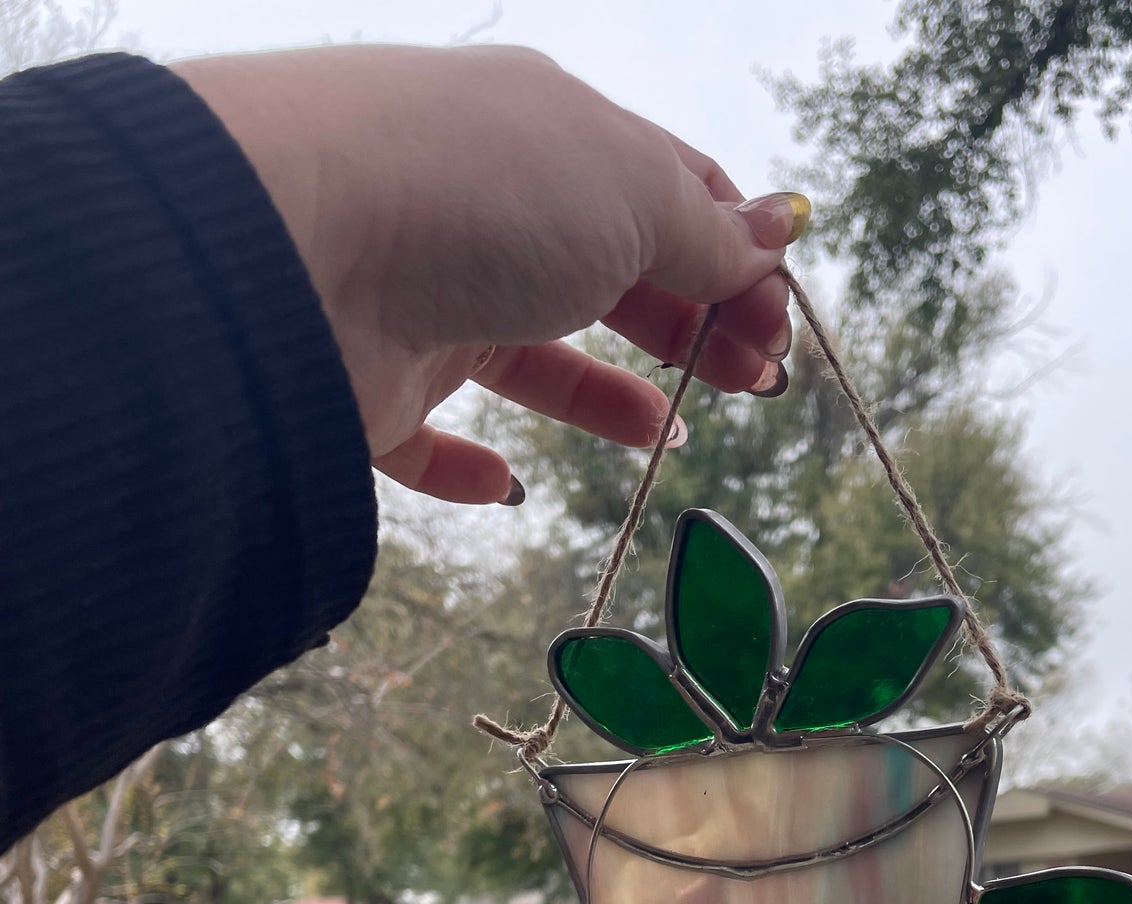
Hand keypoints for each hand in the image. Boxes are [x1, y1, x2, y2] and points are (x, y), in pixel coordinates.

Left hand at [174, 44, 808, 503]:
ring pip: (527, 355)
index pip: (662, 187)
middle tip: (754, 382)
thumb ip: (706, 232)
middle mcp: (486, 205)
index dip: (733, 253)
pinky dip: (468, 468)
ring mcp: (423, 294)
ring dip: (604, 395)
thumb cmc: (482, 192)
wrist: (294, 242)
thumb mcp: (630, 196)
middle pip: (608, 270)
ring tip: (664, 433)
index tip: (779, 324)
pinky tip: (508, 484)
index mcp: (550, 133)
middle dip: (689, 323)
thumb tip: (776, 233)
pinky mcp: (368, 386)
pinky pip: (425, 436)